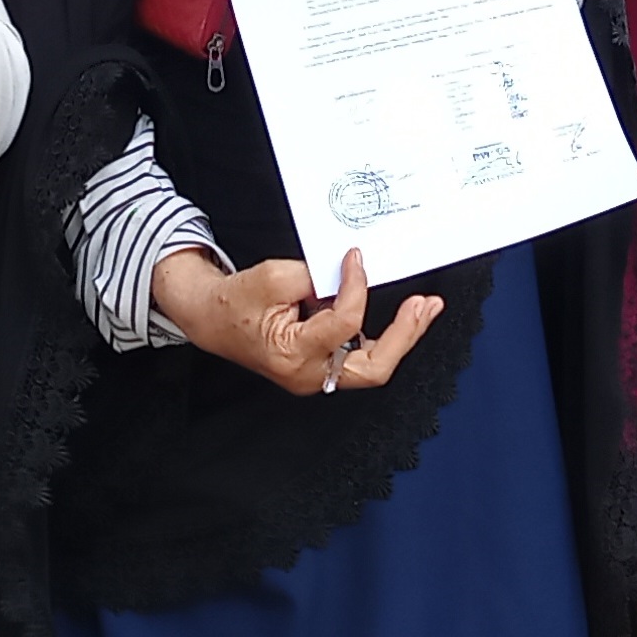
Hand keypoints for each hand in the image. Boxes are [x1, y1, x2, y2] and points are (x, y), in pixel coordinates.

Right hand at [152, 246, 443, 396]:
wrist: (212, 320)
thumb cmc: (236, 303)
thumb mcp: (273, 277)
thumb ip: (315, 276)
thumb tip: (351, 273)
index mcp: (293, 355)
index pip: (343, 324)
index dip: (356, 288)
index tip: (357, 260)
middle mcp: (309, 374)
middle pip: (373, 367)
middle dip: (404, 335)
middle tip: (424, 306)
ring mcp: (318, 376)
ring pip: (373, 366)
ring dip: (401, 337)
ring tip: (424, 309)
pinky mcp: (322, 367)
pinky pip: (361, 357)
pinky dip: (383, 337)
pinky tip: (400, 318)